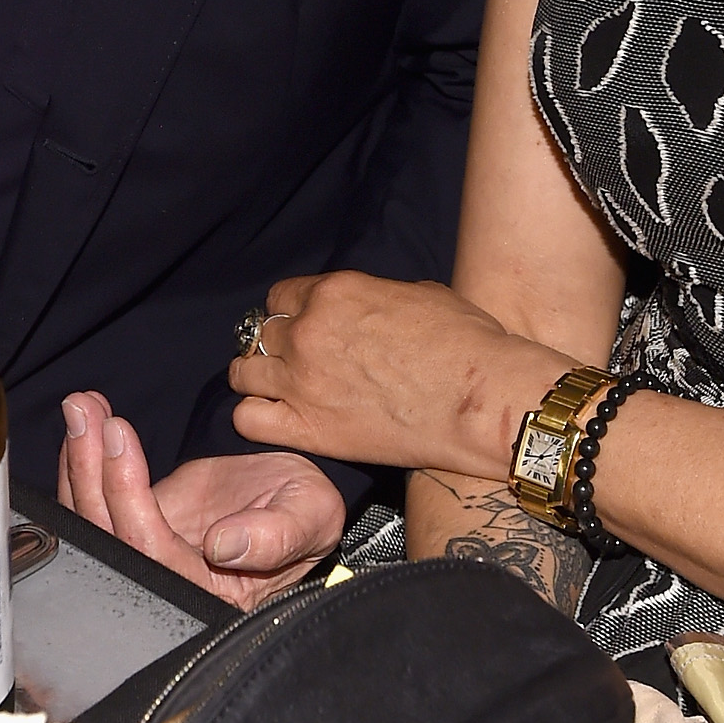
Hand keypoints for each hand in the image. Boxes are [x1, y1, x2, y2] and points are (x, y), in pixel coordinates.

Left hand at [58, 394, 343, 607]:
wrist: (293, 496)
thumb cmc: (307, 510)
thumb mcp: (310, 516)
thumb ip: (277, 536)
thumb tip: (224, 546)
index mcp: (210, 594)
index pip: (152, 554)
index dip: (128, 498)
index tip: (119, 435)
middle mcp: (166, 586)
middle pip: (107, 537)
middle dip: (90, 470)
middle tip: (85, 411)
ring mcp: (144, 557)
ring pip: (92, 521)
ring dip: (79, 460)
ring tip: (81, 406)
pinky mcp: (133, 529)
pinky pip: (95, 503)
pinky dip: (82, 462)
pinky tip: (85, 421)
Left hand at [229, 273, 563, 478]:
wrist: (479, 398)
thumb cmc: (464, 342)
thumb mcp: (416, 294)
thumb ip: (370, 298)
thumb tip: (361, 311)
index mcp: (334, 292)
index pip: (280, 297)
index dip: (292, 312)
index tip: (304, 326)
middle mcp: (308, 332)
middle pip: (261, 333)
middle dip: (277, 344)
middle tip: (298, 360)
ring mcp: (302, 382)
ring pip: (244, 373)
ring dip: (260, 377)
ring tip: (280, 388)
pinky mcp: (309, 430)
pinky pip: (248, 419)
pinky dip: (257, 415)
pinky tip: (280, 416)